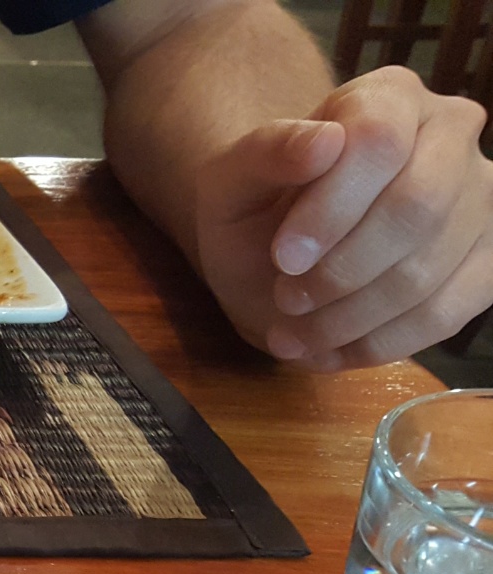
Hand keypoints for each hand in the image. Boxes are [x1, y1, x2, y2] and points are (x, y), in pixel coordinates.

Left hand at [195, 66, 492, 370]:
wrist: (280, 253)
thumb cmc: (257, 207)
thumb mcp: (232, 181)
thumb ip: (266, 153)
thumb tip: (326, 140)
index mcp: (389, 96)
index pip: (379, 141)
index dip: (332, 208)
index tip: (284, 257)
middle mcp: (451, 134)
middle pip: (418, 207)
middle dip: (342, 270)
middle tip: (287, 298)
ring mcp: (480, 197)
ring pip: (429, 270)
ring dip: (349, 317)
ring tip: (293, 333)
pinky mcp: (487, 262)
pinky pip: (445, 315)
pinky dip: (377, 344)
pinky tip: (327, 352)